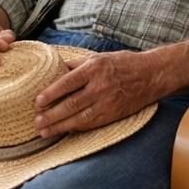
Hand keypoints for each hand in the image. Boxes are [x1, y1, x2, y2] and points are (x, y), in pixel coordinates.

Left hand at [33, 49, 158, 136]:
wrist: (151, 75)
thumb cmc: (123, 63)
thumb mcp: (98, 57)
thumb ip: (76, 65)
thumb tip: (53, 71)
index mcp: (94, 68)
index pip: (67, 82)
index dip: (51, 93)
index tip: (38, 102)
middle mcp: (100, 86)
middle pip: (71, 104)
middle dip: (52, 115)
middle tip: (37, 123)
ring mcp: (108, 102)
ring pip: (80, 118)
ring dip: (60, 126)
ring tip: (45, 132)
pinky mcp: (114, 114)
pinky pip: (91, 123)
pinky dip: (76, 128)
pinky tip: (64, 131)